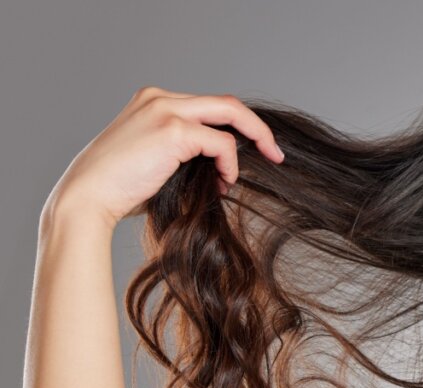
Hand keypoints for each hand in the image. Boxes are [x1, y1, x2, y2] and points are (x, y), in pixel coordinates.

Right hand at [44, 86, 284, 228]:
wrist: (87, 197)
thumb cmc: (119, 189)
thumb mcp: (156, 160)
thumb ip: (186, 153)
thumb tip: (225, 165)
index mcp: (154, 101)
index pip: (210, 105)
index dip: (237, 126)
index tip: (256, 150)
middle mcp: (160, 97)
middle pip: (226, 102)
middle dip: (257, 128)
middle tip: (276, 153)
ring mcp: (166, 109)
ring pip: (231, 114)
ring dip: (251, 143)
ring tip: (243, 176)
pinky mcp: (173, 130)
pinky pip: (222, 143)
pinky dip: (230, 164)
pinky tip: (224, 183)